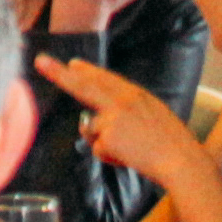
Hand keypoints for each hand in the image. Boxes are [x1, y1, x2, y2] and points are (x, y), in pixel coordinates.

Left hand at [43, 50, 215, 192]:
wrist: (182, 160)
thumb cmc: (171, 144)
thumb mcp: (152, 116)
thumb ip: (125, 112)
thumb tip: (89, 123)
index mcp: (135, 94)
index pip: (105, 79)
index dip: (87, 71)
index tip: (72, 63)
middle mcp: (122, 100)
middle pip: (84, 85)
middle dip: (59, 73)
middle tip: (40, 61)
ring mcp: (113, 117)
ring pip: (90, 129)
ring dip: (104, 143)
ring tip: (131, 150)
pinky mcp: (108, 136)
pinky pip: (98, 149)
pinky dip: (110, 157)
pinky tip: (129, 158)